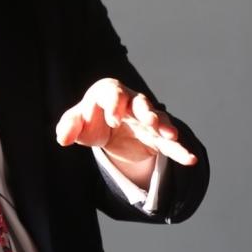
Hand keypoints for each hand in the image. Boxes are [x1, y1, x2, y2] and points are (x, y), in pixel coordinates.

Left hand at [55, 78, 197, 166]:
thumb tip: (63, 139)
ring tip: (171, 136)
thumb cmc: (91, 119)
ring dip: (164, 126)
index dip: (114, 105)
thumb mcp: (77, 122)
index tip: (113, 120)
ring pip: (158, 119)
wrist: (108, 128)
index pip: (113, 93)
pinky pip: (168, 143)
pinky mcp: (155, 137)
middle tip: (149, 121)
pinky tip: (189, 159)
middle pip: (140, 102)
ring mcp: (146, 119)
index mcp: (109, 93)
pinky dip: (179, 150)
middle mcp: (131, 102)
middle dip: (145, 111)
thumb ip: (68, 126)